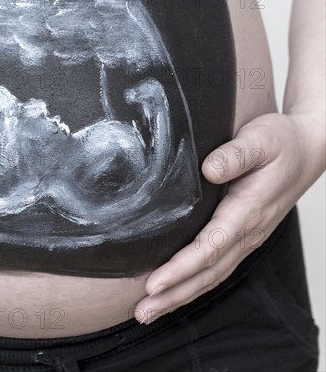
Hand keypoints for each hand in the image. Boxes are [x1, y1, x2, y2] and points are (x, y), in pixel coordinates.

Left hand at [133, 112, 324, 324]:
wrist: (308, 149)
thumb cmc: (281, 142)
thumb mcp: (260, 139)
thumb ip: (235, 154)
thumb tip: (208, 170)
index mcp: (248, 211)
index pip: (209, 248)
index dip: (180, 268)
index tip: (153, 284)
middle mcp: (248, 232)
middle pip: (207, 273)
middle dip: (173, 294)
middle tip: (142, 312)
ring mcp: (246, 238)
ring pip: (211, 275)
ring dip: (179, 295)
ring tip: (149, 311)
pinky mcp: (241, 236)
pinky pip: (216, 267)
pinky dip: (192, 284)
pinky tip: (173, 292)